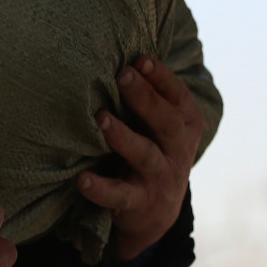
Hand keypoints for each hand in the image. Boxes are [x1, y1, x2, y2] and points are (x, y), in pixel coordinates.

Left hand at [78, 56, 203, 260]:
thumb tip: (117, 55)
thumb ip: (146, 97)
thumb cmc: (150, 150)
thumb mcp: (156, 125)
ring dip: (123, 136)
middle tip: (123, 76)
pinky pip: (120, 194)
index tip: (140, 59)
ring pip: (145, 155)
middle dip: (146, 98)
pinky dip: (101, 188)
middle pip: (167, 122)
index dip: (161, 77)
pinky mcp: (141, 201)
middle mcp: (178, 149)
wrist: (155, 211)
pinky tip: (82, 179)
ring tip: (100, 119)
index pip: (178, 97)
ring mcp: (161, 176)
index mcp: (185, 124)